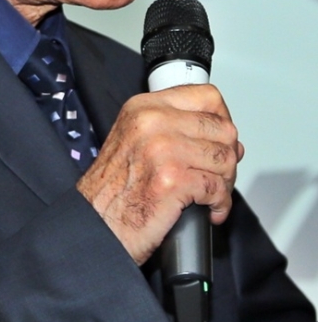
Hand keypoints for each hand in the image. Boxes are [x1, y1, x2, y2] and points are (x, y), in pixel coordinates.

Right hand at [76, 84, 243, 265]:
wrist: (95, 224)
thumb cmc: (113, 190)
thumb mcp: (134, 140)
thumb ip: (174, 129)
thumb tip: (225, 138)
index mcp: (144, 107)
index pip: (207, 97)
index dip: (223, 119)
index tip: (219, 139)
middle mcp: (152, 122)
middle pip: (223, 130)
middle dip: (227, 157)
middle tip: (217, 175)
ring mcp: (163, 149)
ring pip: (225, 159)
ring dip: (225, 183)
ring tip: (211, 195)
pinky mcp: (173, 180)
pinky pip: (218, 189)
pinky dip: (220, 204)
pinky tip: (210, 210)